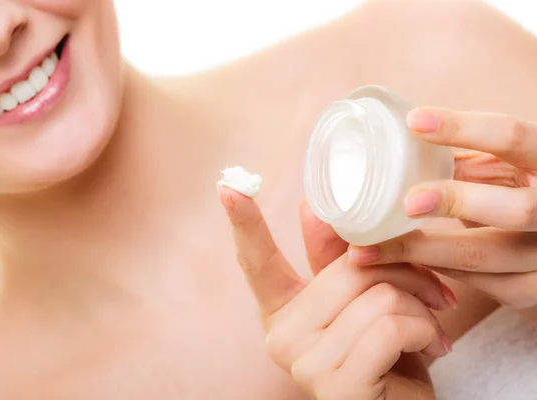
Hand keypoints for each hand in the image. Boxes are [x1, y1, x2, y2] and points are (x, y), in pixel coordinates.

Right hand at [219, 187, 453, 399]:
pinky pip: (388, 326)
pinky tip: (432, 349)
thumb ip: (339, 260)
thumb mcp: (364, 302)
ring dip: (420, 308)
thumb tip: (311, 206)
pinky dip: (424, 331)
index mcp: (282, 311)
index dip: (243, 222)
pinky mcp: (335, 384)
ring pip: (375, 295)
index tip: (227, 184)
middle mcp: (281, 336)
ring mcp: (303, 362)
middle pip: (348, 268)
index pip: (257, 262)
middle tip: (433, 294)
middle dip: (405, 274)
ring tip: (429, 329)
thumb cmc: (389, 357)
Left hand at [348, 108, 536, 324]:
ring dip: (420, 252)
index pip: (514, 138)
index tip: (414, 121)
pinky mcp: (532, 289)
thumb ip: (465, 162)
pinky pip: (479, 285)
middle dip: (456, 202)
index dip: (465, 129)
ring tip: (366, 251)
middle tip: (407, 201)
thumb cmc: (521, 189)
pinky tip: (398, 265)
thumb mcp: (504, 167)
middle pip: (516, 209)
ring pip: (483, 258)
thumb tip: (399, 149)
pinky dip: (434, 272)